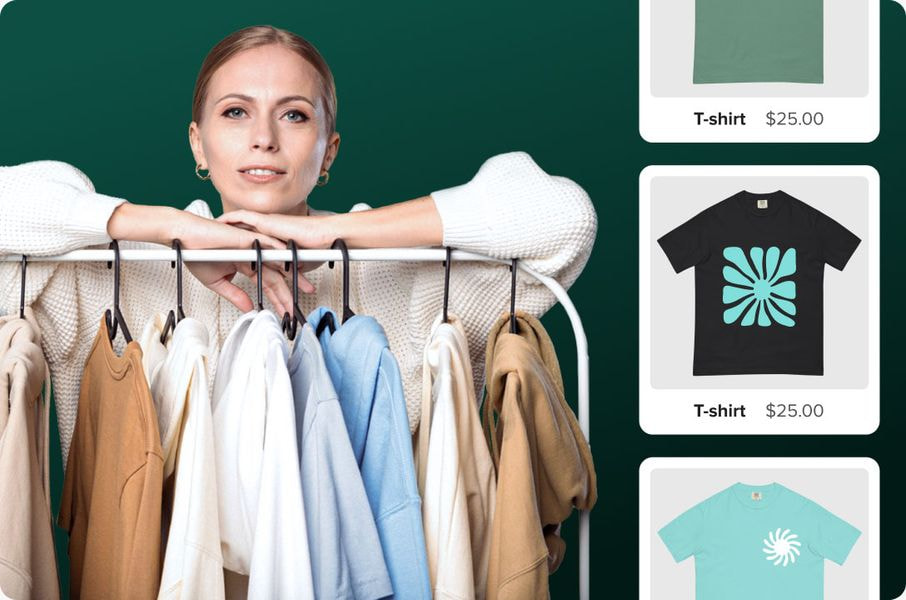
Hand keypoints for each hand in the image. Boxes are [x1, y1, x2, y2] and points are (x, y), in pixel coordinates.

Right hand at [170, 211, 314, 314]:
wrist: (183, 238)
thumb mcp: (217, 282)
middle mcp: (251, 255)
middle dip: (289, 293)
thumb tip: (249, 308)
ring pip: (276, 262)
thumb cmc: (196, 254)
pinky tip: (292, 261)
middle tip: (300, 306)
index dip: (277, 298)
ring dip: (292, 275)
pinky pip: (267, 243)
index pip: (266, 284)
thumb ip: (235, 295)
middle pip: (275, 276)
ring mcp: (250, 246)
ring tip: (305, 287)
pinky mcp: (247, 237)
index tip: (287, 310)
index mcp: (245, 265)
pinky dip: (280, 251)